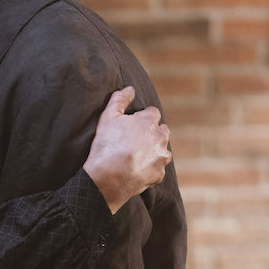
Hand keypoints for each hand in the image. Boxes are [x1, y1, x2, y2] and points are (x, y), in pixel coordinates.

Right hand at [83, 87, 171, 214]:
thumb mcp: (107, 118)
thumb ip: (120, 100)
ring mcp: (161, 157)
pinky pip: (157, 169)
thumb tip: (130, 88)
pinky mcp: (159, 174)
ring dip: (153, 152)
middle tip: (133, 142)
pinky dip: (149, 169)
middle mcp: (160, 137)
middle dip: (151, 134)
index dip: (141, 119)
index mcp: (149, 121)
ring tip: (135, 158)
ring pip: (161, 151)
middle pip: (161, 131)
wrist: (106, 179)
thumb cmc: (106, 146)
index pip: (152, 113)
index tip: (130, 127)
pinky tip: (135, 171)